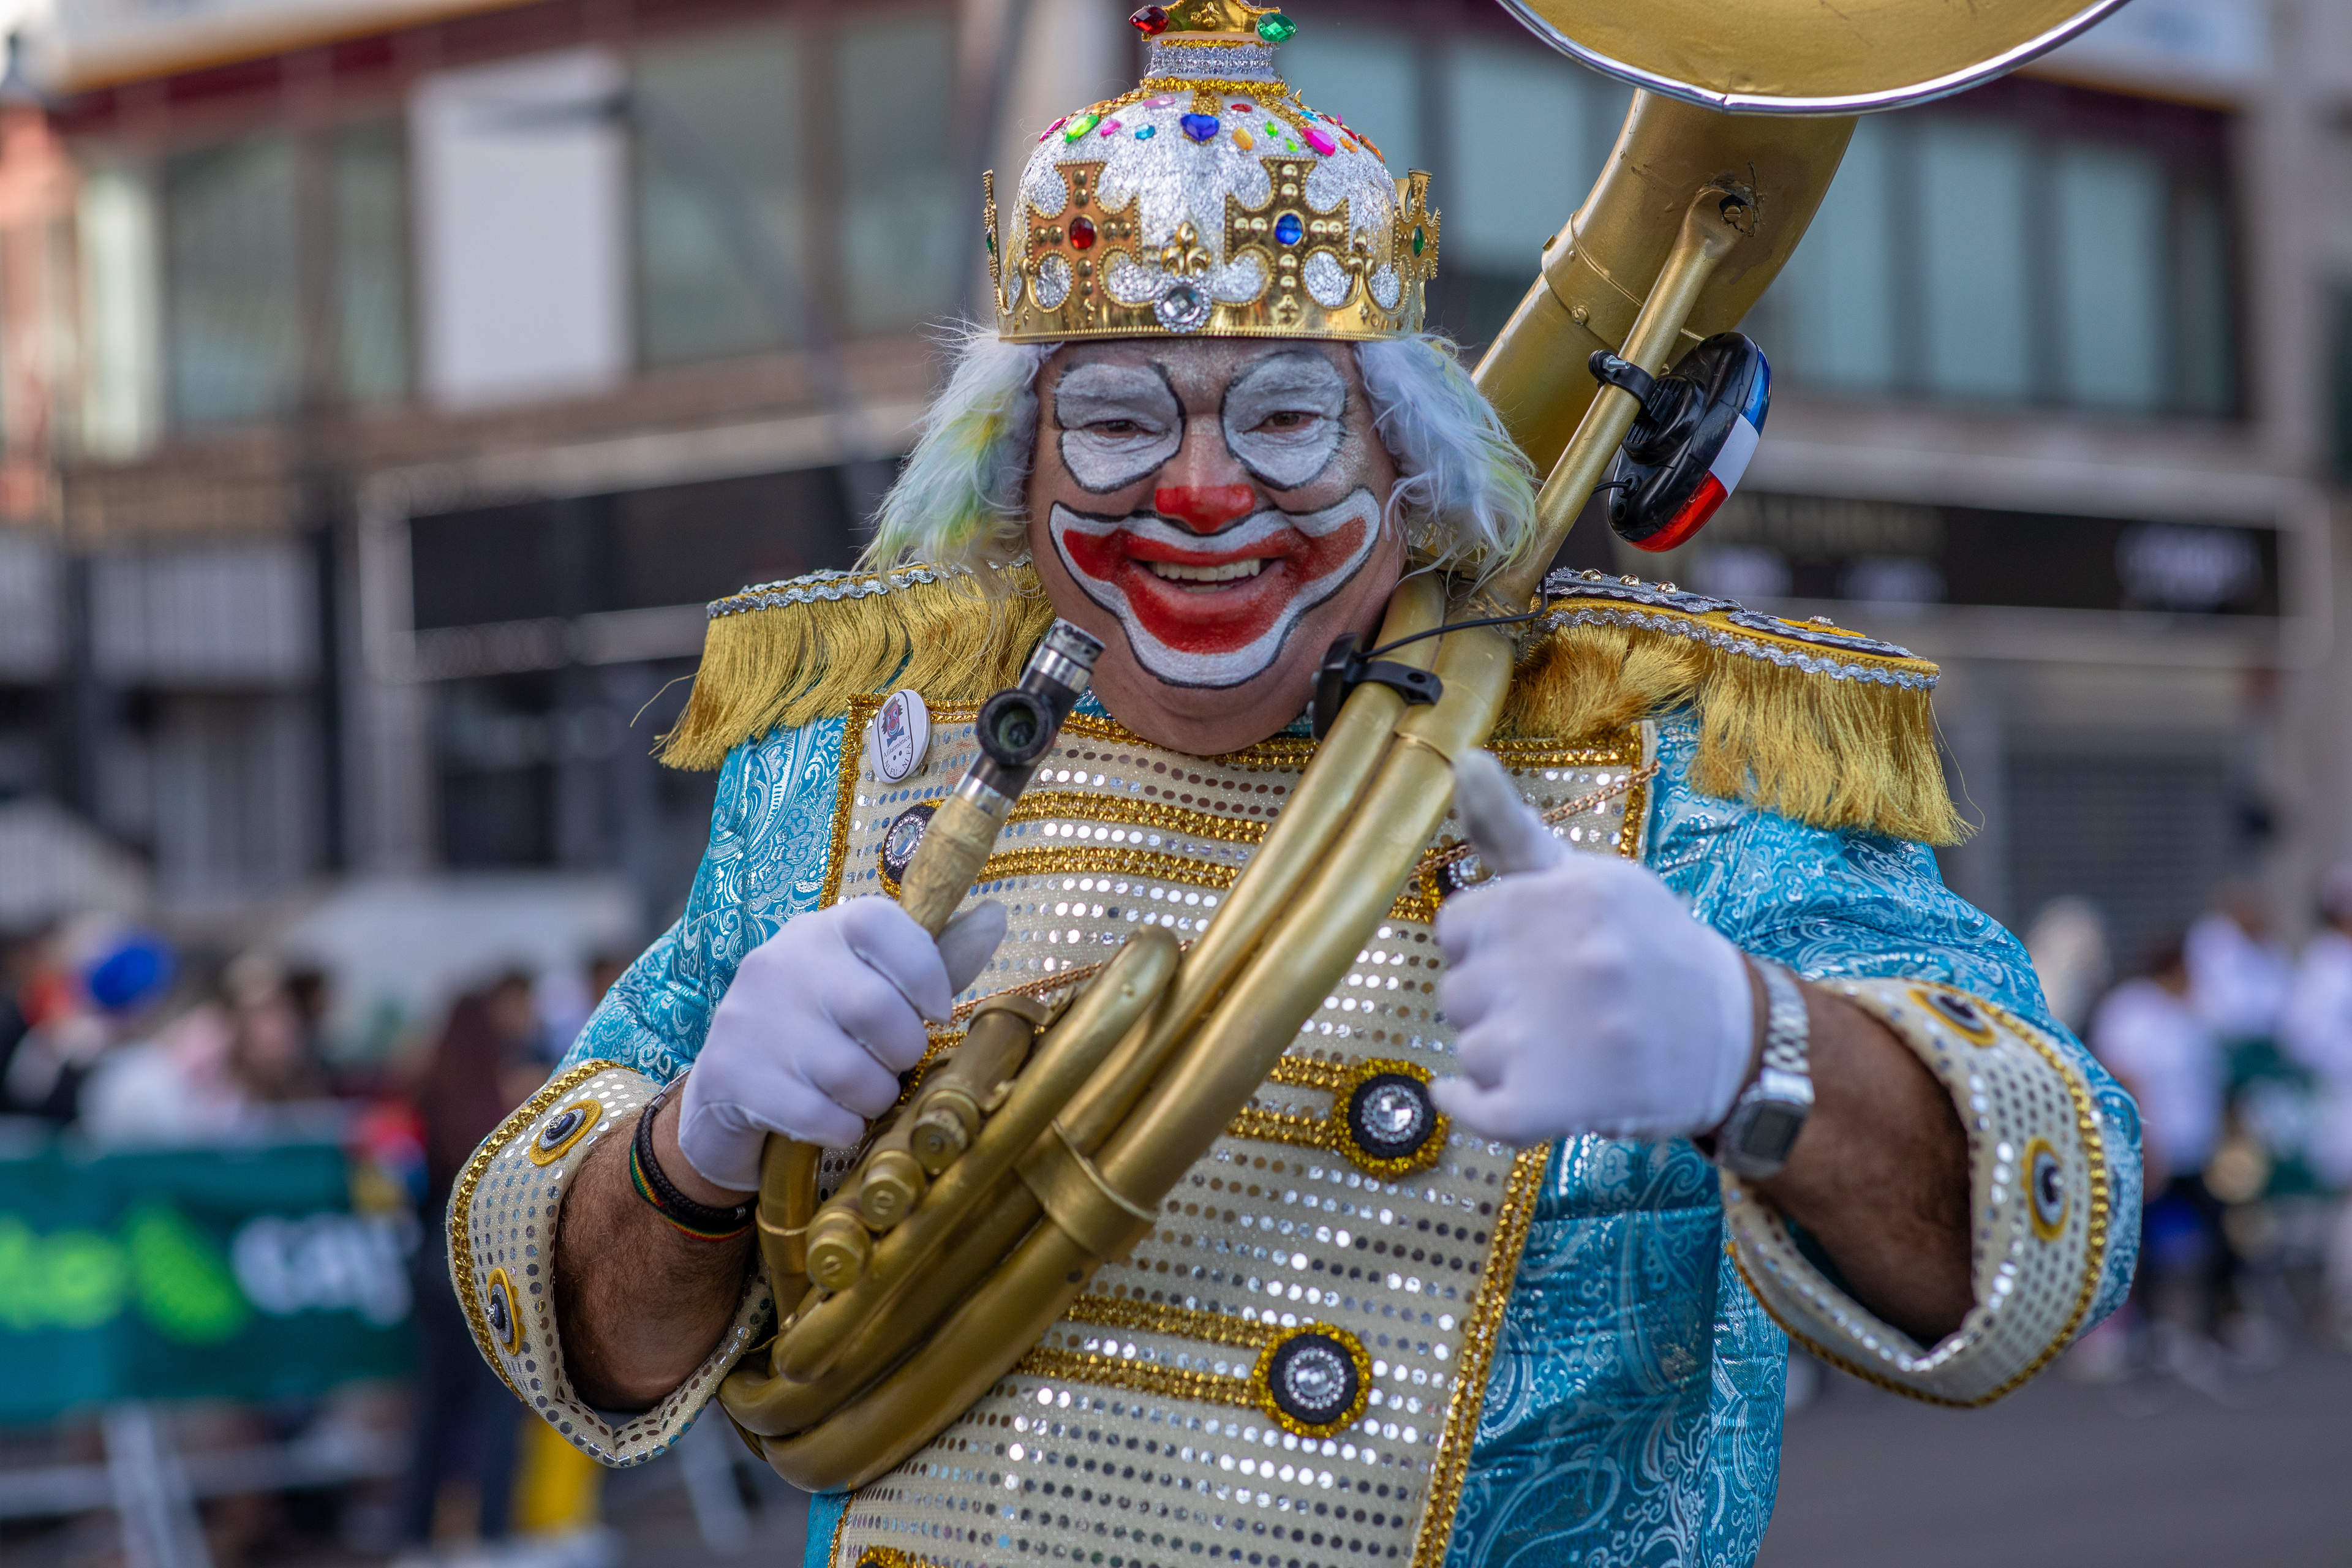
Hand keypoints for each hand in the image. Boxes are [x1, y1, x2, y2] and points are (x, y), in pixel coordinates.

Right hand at [676, 898, 1007, 1190]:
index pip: (884, 925)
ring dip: (874, 1097)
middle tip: (895, 1064)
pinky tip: (835, 1122)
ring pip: (849, 1071)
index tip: (936, 1011)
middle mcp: (782, 962)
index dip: (926, 973)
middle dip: (903, 1051)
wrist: (726, 1091)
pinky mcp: (730, 1073)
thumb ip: (931, 964)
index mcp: (824, 931)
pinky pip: (816, 1114)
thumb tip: (997, 917)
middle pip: (875, 1008)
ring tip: (864, 1094)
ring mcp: (749, 1017)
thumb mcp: (871, 987)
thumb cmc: (821, 1032)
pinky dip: (841, 1128)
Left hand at [1427, 750, 1756, 1144]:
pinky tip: (1480, 1095)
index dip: (1487, 947)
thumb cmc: (1648, 948)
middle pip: (1456, 991)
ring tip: (1561, 1046)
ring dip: (1499, 1056)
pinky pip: (1475, 1109)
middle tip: (1558, 1005)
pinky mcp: (1558, 1101)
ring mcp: (1562, 1035)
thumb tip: (1465, 757)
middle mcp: (1567, 959)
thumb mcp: (1590, 877)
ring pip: (1468, 1049)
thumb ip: (1512, 828)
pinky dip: (1467, 1106)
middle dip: (1494, 1001)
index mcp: (1567, 895)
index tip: (1533, 955)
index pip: (1457, 927)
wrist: (1731, 1039)